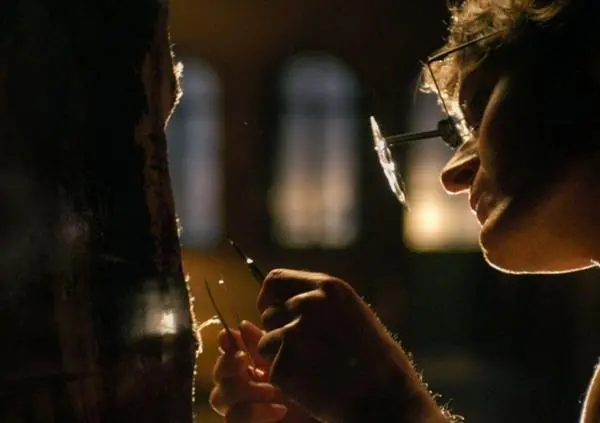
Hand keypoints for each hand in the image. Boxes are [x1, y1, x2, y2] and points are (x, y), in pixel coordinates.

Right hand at [209, 320, 319, 422]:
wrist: (321, 412)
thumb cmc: (307, 387)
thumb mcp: (289, 360)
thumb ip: (265, 345)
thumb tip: (243, 325)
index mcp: (251, 369)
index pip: (228, 353)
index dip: (225, 344)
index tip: (227, 335)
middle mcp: (241, 388)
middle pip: (218, 374)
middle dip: (228, 364)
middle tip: (243, 359)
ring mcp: (239, 410)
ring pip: (219, 398)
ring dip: (244, 390)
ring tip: (271, 391)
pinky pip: (233, 420)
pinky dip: (254, 413)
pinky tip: (280, 410)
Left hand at [256, 269, 444, 422]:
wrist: (385, 398)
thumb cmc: (375, 358)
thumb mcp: (351, 312)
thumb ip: (319, 302)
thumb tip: (286, 300)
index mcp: (327, 287)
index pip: (276, 280)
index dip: (269, 297)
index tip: (269, 308)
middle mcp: (307, 304)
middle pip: (269, 313)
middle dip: (278, 331)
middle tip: (304, 350)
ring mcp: (293, 333)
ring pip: (266, 342)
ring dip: (280, 356)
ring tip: (312, 367)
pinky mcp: (284, 364)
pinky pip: (271, 369)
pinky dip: (286, 379)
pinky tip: (312, 382)